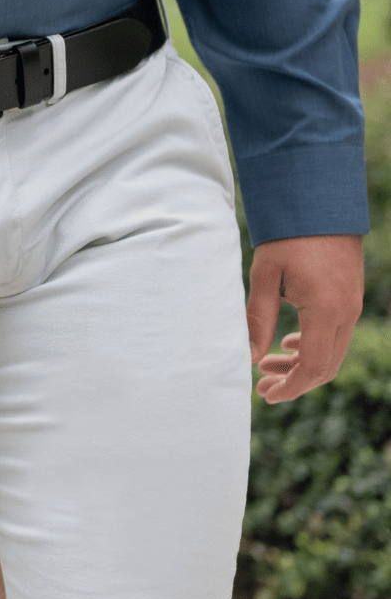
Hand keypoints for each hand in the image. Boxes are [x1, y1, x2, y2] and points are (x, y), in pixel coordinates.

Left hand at [247, 234, 363, 403]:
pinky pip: (334, 333)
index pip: (312, 367)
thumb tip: (248, 355)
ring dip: (300, 363)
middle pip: (324, 365)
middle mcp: (345, 313)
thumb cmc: (287, 237)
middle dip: (293, 380)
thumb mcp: (264, 277)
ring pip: (330, 350)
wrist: (319, 203)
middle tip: (261, 385)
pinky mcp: (348, 295)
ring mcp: (351, 304)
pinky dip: (311, 344)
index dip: (290, 387)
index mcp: (325, 311)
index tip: (265, 394)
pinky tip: (287, 343)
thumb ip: (257, 318)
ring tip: (266, 364)